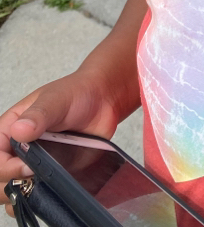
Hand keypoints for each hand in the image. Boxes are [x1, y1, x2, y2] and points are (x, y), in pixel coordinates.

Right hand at [1, 71, 119, 216]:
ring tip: (42, 185)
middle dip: (11, 185)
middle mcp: (17, 148)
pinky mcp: (50, 174)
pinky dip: (39, 200)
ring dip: (23, 195)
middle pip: (0, 179)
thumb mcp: (56, 99)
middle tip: (34, 177)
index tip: (26, 166)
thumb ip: (38, 115)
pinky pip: (37, 194)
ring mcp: (33, 163)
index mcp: (10, 128)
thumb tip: (19, 130)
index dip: (5, 168)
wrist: (103, 100)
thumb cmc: (76, 92)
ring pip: (14, 190)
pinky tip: (50, 193)